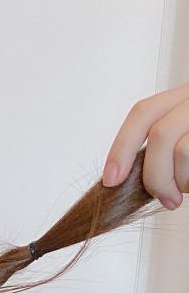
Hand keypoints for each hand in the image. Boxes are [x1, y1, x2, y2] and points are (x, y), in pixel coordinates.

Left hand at [103, 81, 188, 209]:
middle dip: (154, 177)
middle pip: (159, 135)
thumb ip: (162, 148)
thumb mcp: (185, 134)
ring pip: (182, 150)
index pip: (143, 112)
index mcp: (185, 94)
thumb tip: (123, 177)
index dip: (121, 147)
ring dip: (182, 181)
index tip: (111, 180)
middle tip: (166, 198)